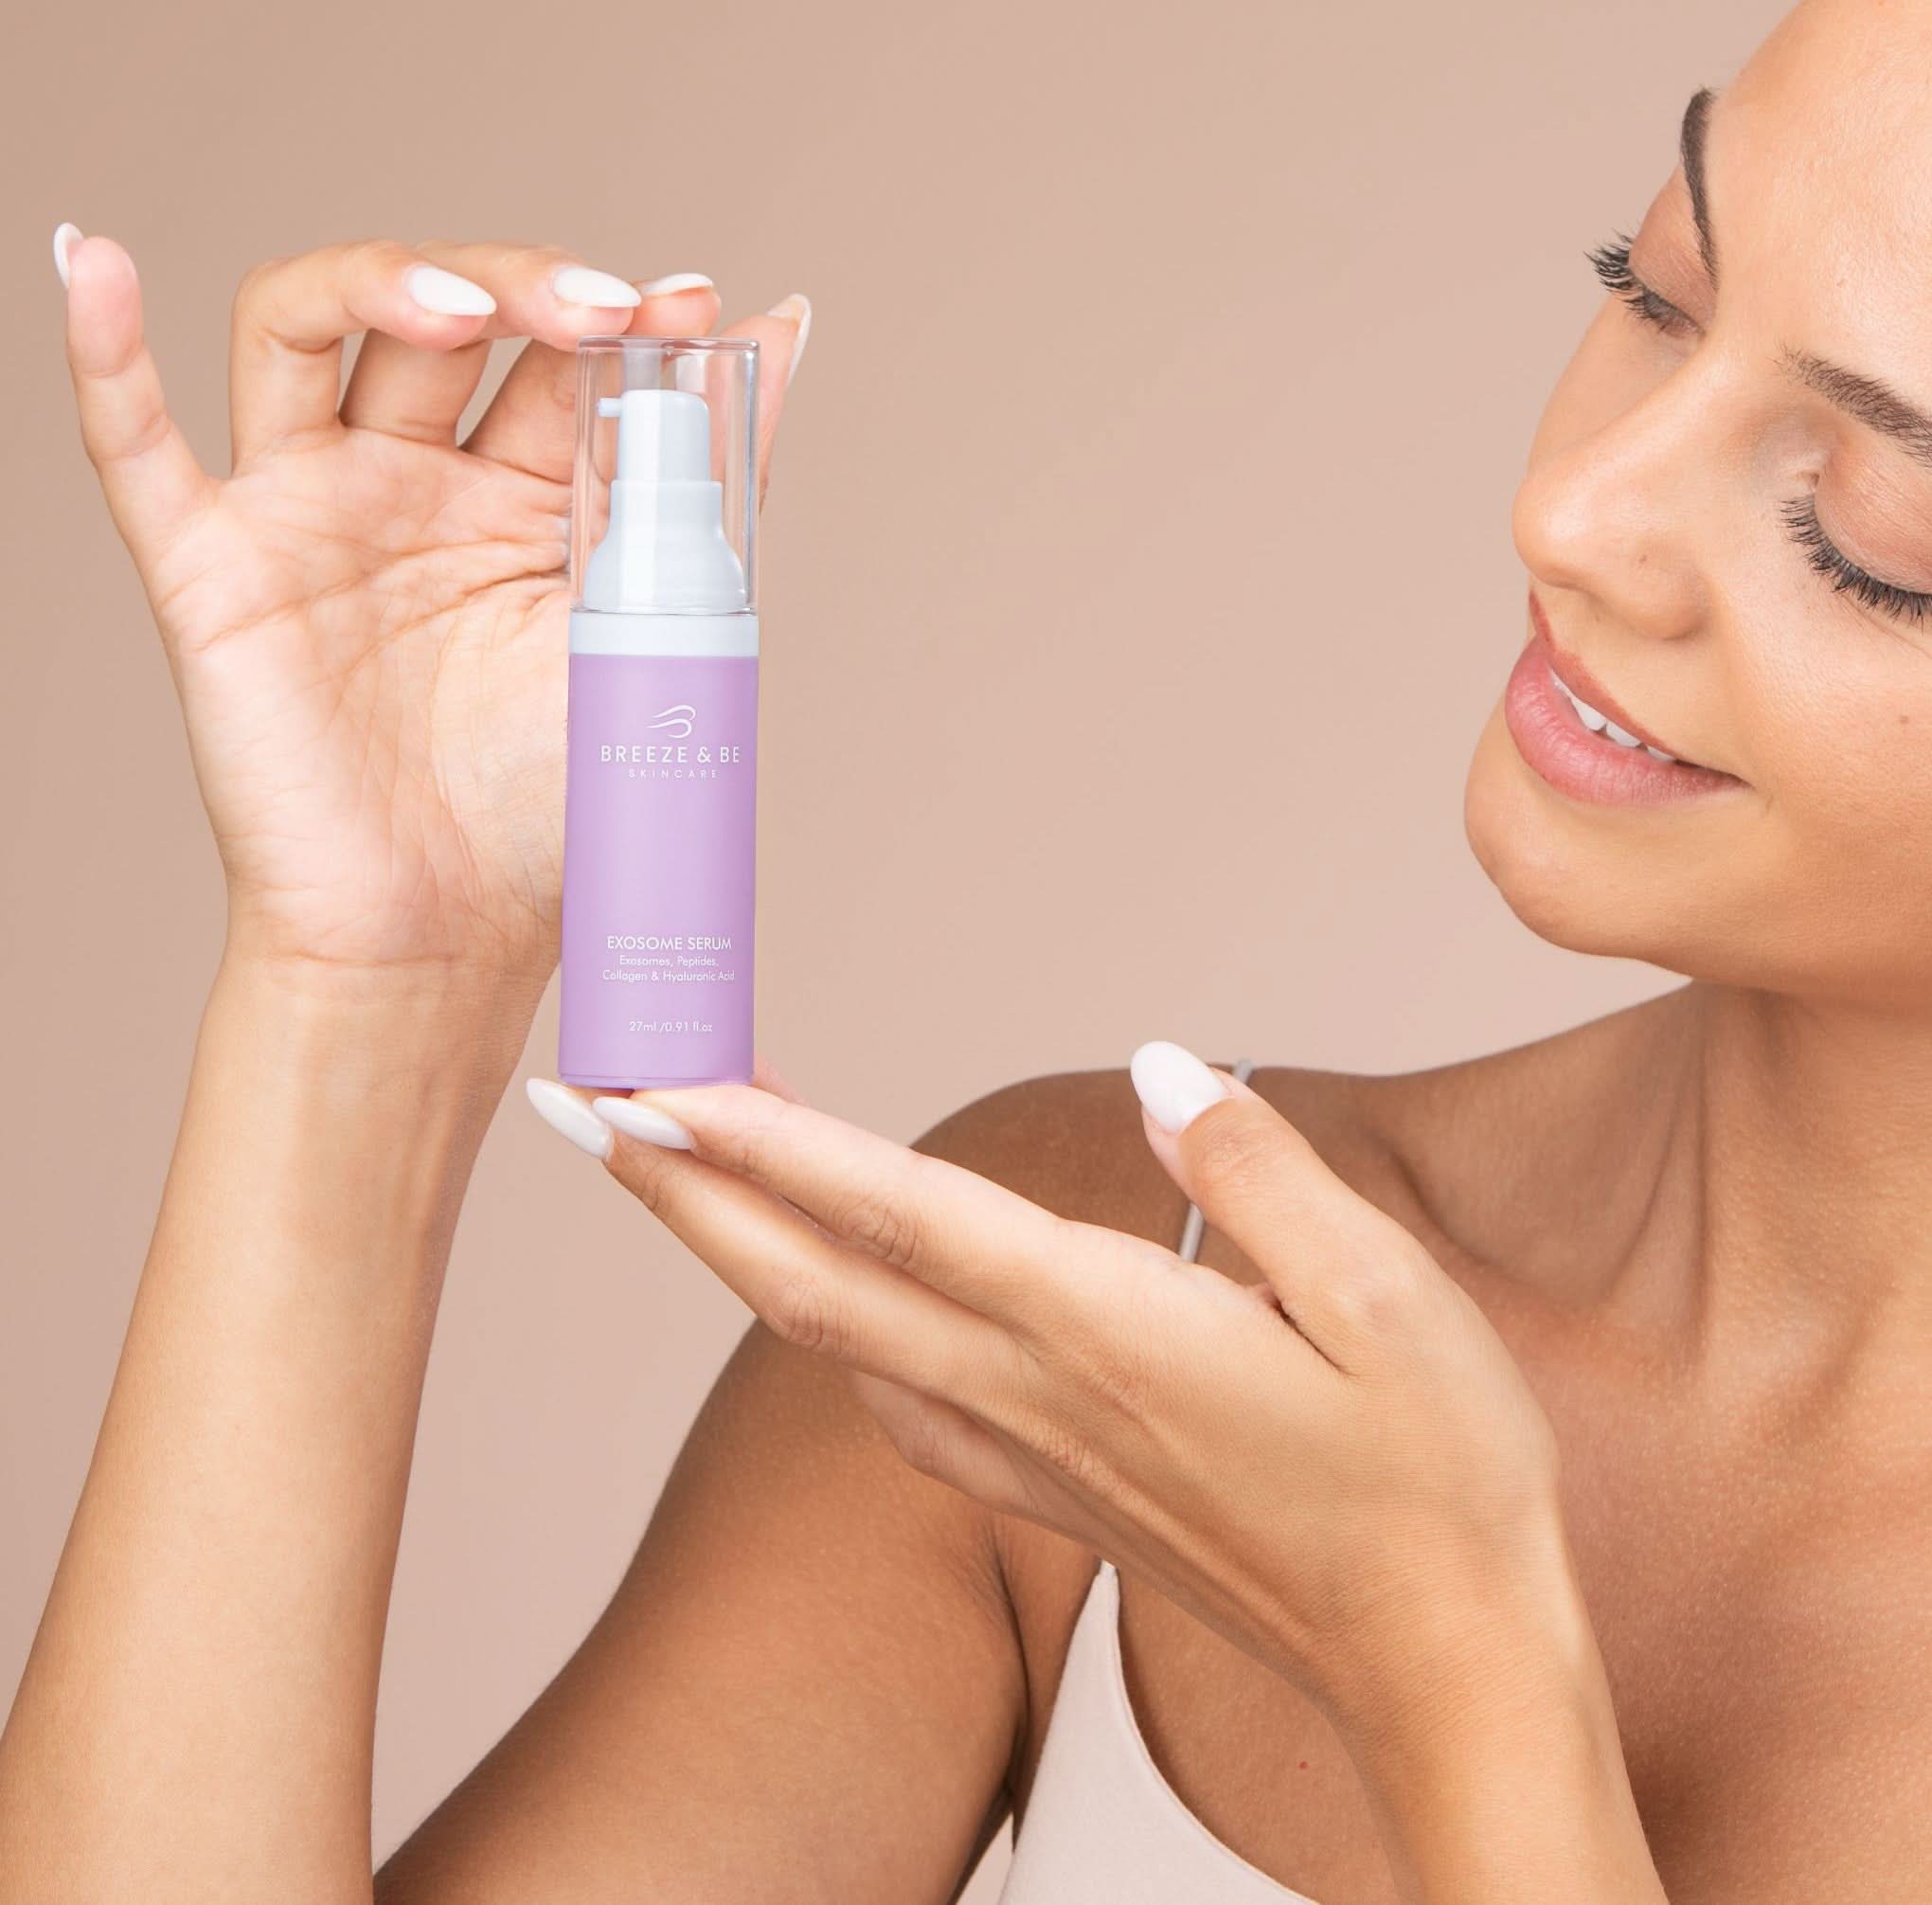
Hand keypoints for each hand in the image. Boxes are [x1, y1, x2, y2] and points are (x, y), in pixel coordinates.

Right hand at [57, 231, 806, 984]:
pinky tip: (97, 262)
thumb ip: (705, 479)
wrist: (448, 943)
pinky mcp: (214, 572)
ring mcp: (310, 517)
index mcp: (520, 501)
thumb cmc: (549, 813)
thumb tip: (786, 322)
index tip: (690, 305)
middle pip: (442, 320)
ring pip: (307, 330)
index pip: (554, 356)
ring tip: (467, 310)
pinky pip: (136, 448)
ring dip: (382, 283)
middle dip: (527, 293)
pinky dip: (106, 356)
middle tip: (606, 312)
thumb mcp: (647, 628)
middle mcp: (412, 488)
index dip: (614, 314)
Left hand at [526, 1045, 1591, 1764]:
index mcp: (1107, 1328)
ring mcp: (1034, 1450)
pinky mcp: (1055, 1489)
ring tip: (675, 1157)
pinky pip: (897, 1400)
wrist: (1442, 1675)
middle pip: (810, 1280)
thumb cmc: (1437, 1484)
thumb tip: (1163, 1070)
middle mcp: (1038, 1391)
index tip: (655, 1080)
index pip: (899, 1214)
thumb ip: (1261, 1171)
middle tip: (583, 1101)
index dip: (766, 1142)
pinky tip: (822, 1296)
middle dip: (680, 1188)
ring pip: (835, 1336)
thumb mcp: (1390, 1294)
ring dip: (734, 1244)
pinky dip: (821, 1328)